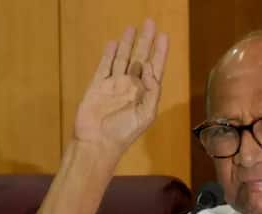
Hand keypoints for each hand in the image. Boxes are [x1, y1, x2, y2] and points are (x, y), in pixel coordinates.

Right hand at [74, 19, 168, 154]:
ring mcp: (114, 85)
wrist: (98, 142)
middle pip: (140, 58)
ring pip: (122, 59)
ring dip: (128, 43)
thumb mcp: (147, 114)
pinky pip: (104, 66)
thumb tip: (149, 68)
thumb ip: (152, 91)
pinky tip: (113, 43)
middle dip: (145, 41)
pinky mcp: (98, 85)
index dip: (159, 52)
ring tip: (132, 27)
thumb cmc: (124, 132)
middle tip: (150, 23)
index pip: (155, 68)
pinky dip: (109, 54)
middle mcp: (131, 87)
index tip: (164, 36)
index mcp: (145, 94)